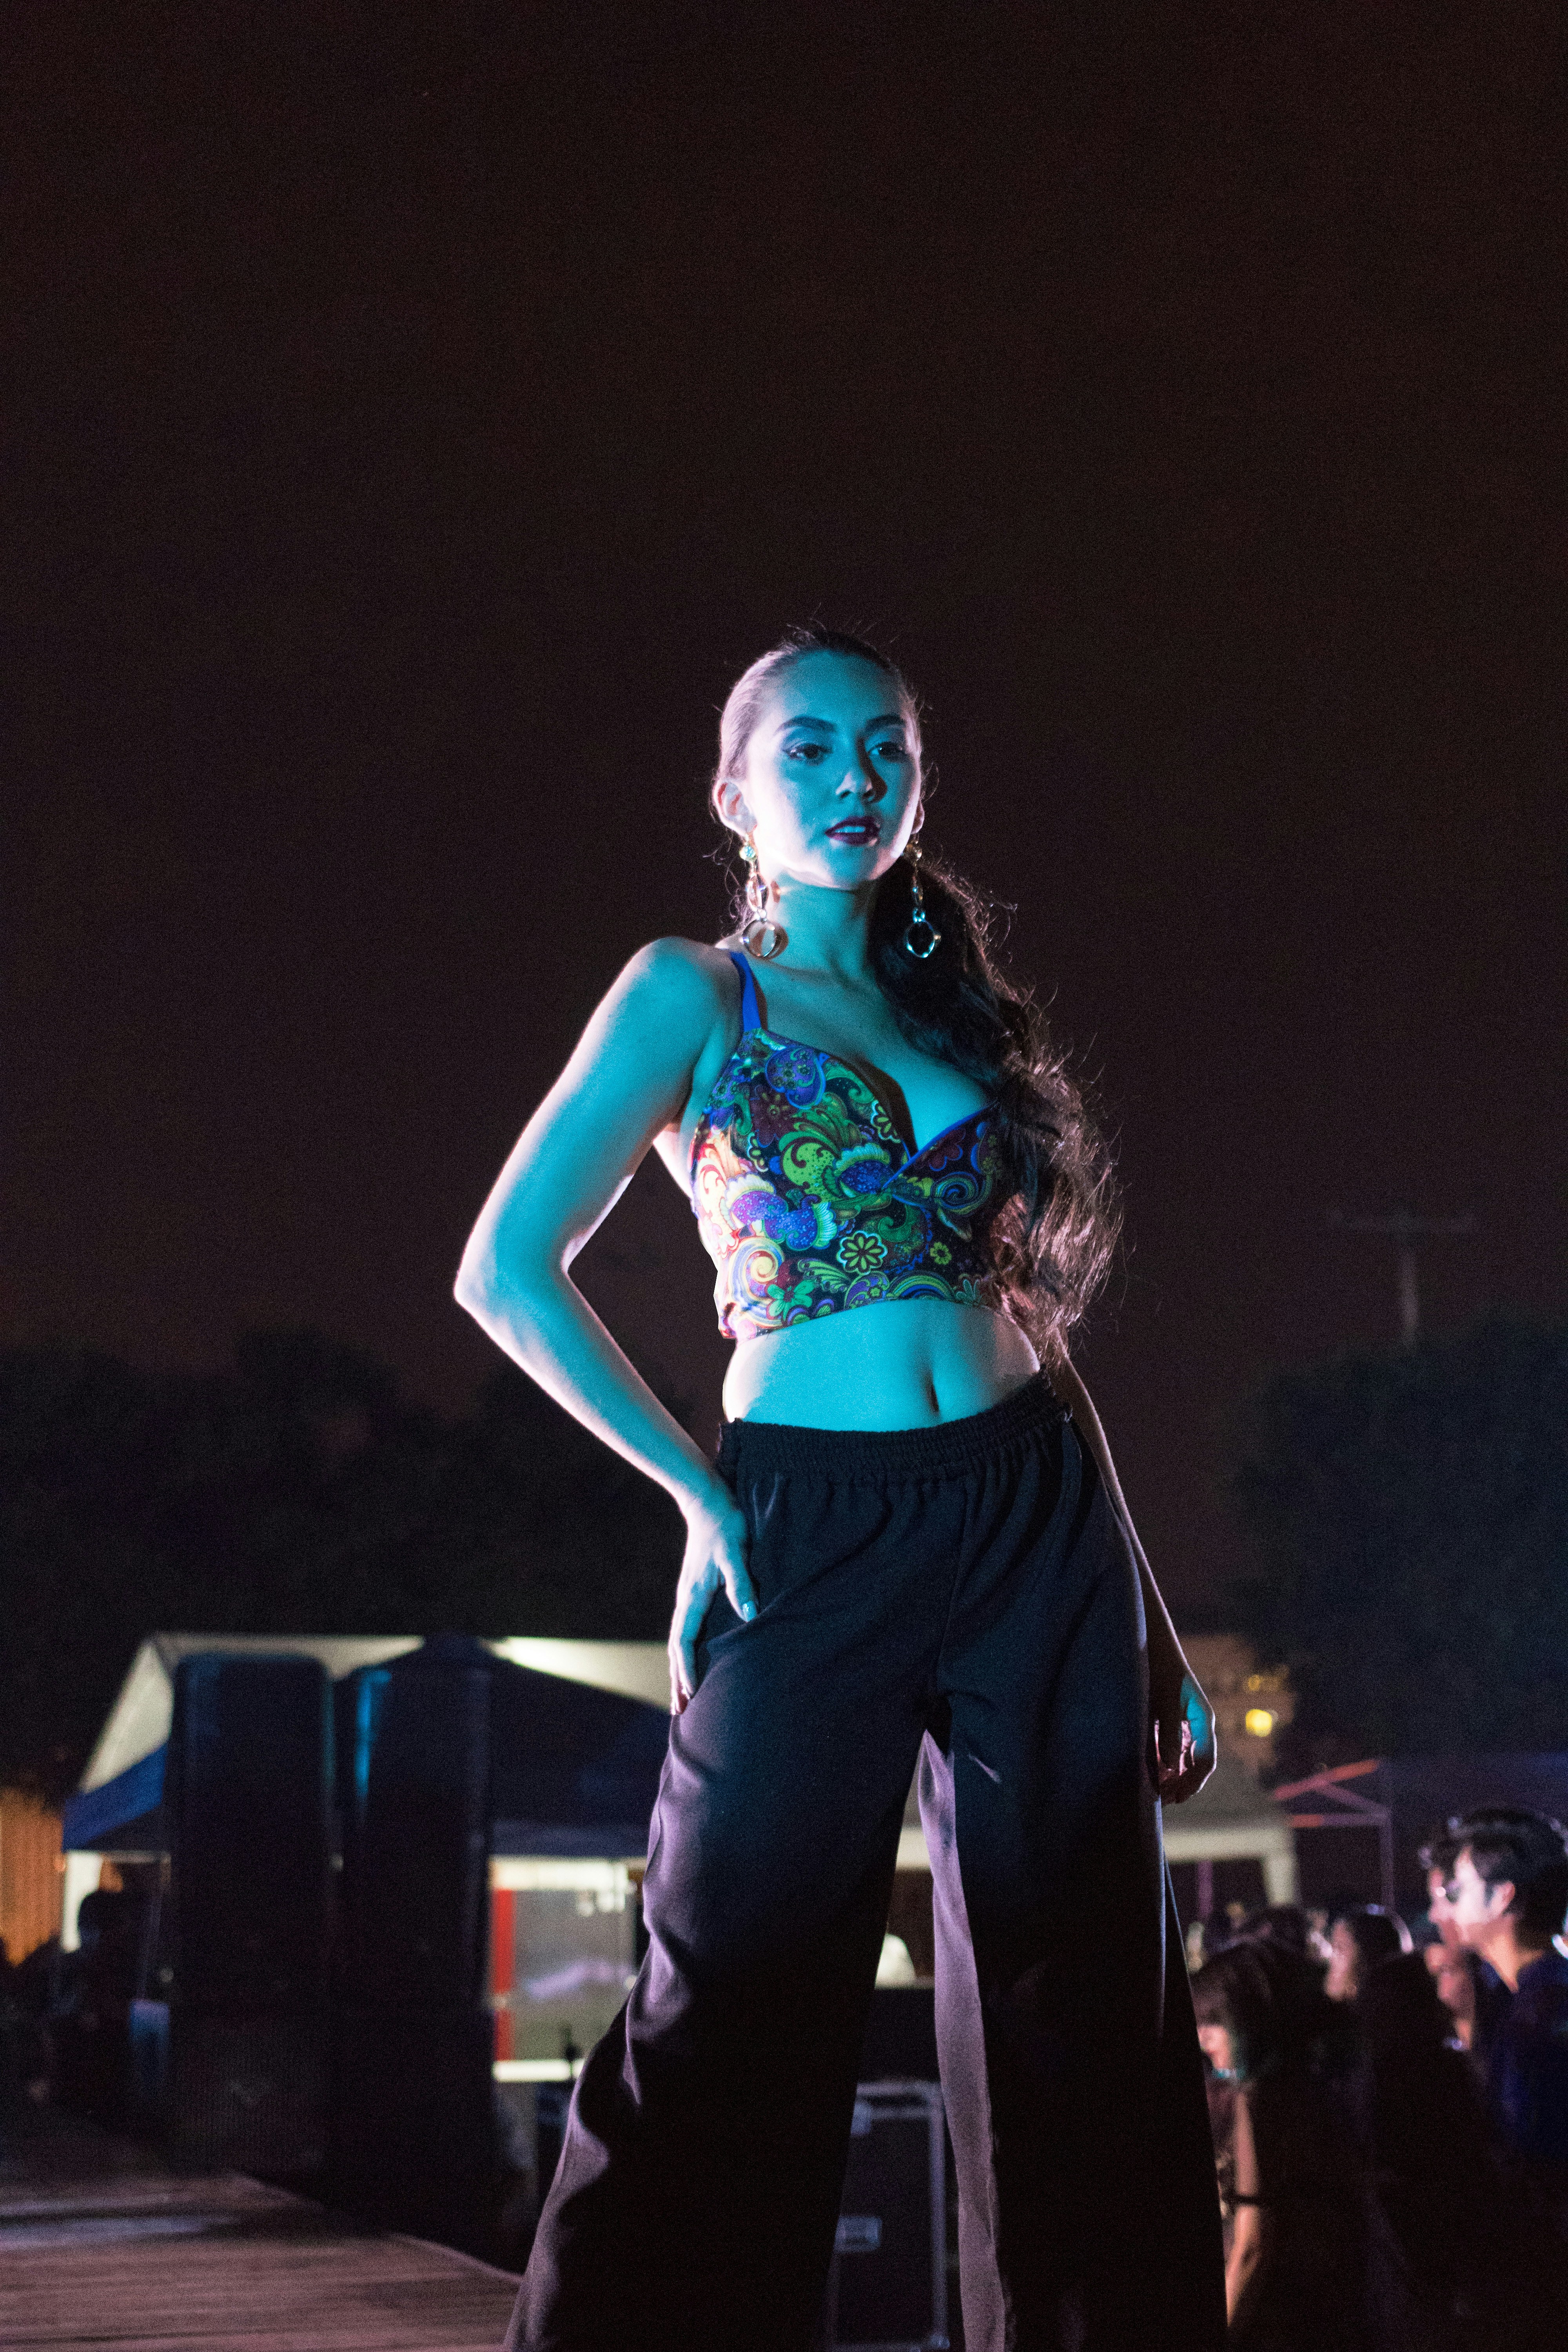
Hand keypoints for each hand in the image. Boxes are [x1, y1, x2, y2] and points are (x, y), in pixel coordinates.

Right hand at [667, 1479, 756, 1714]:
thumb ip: (742, 1581)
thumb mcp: (736, 1552)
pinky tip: (695, 1657)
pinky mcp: (696, 1589)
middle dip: (677, 1679)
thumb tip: (750, 1614)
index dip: (687, 1670)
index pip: (684, 1643)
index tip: (691, 1696)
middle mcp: (686, 1600)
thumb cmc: (725, 1524)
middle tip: (678, 1712)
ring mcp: (688, 1595)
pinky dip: (686, 1650)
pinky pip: (687, 1629)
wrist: (707, 1500)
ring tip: (682, 1694)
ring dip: (679, 1668)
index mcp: (693, 1597)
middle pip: (676, 1649)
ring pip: (680, 1640)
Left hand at [1152, 1669, 1215, 1803]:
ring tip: (1158, 1793)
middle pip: (1195, 1764)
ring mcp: (1185, 1723)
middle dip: (1182, 1784)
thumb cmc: (1160, 1668)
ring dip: (1172, 1777)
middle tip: (1164, 1801)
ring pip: (1183, 1759)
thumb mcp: (1166, 1700)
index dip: (1194, 1782)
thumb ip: (1170, 1732)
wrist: (1152, 1645)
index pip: (1206, 1761)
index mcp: (1204, 1720)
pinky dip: (1164, 1764)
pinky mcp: (1170, 1721)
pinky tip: (1153, 1774)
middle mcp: (1198, 1724)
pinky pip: (1172, 1749)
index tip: (1179, 1798)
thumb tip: (1173, 1768)